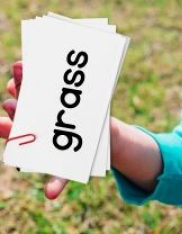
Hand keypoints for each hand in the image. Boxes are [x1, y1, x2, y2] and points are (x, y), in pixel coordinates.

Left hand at [0, 61, 67, 198]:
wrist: (96, 138)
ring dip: (22, 78)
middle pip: (19, 105)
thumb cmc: (78, 154)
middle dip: (14, 95)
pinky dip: (40, 73)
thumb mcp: (68, 167)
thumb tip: (50, 195)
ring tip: (20, 66)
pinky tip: (39, 62)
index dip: (7, 126)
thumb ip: (59, 178)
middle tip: (13, 85)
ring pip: (28, 90)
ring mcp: (43, 103)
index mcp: (31, 136)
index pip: (14, 130)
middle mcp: (33, 118)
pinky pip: (45, 81)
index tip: (3, 122)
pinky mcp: (57, 93)